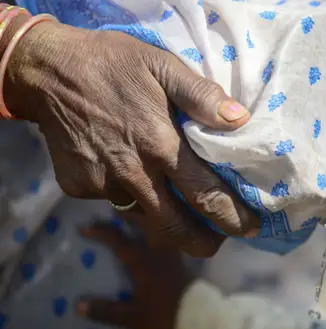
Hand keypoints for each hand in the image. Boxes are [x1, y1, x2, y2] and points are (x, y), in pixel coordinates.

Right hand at [4, 20, 259, 255]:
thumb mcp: (162, 65)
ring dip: (169, 223)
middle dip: (203, 242)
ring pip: (146, 218)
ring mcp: (104, 184)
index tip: (252, 229)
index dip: (233, 218)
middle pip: (176, 226)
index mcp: (162, 145)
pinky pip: (116, 201)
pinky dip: (133, 196)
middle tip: (219, 242)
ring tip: (186, 216)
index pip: (207, 196)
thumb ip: (201, 96)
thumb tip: (240, 120)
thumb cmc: (113, 64)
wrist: (48, 70)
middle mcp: (134, 173)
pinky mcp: (81, 188)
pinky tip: (135, 175)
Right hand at [77, 223, 192, 328]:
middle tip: (115, 204)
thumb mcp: (133, 317)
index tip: (84, 226)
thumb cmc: (166, 315)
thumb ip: (106, 311)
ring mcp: (172, 253)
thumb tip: (77, 305)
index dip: (101, 231)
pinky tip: (157, 231)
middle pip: (143, 224)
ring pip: (157, 228)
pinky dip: (159, 229)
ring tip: (135, 212)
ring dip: (145, 218)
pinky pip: (168, 236)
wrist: (200, 317)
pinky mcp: (182, 259)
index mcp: (143, 262)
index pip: (119, 240)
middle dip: (127, 212)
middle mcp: (157, 252)